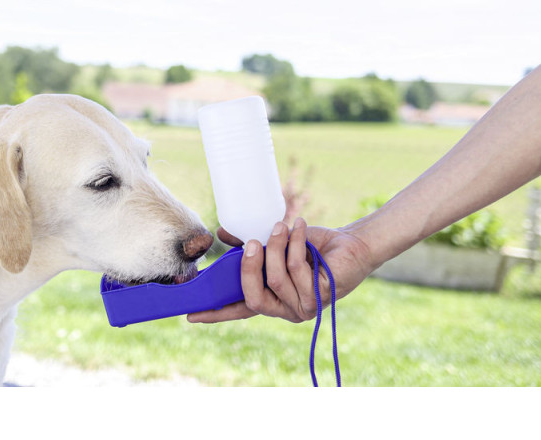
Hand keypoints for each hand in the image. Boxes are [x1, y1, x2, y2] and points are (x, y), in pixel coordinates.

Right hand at [187, 219, 374, 323]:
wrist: (349, 243)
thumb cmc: (311, 246)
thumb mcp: (274, 243)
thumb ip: (248, 243)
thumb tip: (220, 234)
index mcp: (272, 298)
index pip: (239, 310)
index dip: (215, 314)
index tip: (191, 316)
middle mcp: (286, 308)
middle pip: (253, 297)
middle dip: (249, 265)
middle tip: (252, 241)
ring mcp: (304, 306)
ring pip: (275, 277)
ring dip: (277, 245)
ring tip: (283, 225)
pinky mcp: (321, 296)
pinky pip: (296, 269)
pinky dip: (296, 243)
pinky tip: (301, 229)